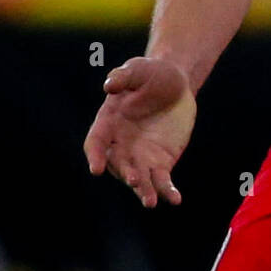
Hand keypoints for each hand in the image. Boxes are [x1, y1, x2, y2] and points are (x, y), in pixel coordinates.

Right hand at [83, 57, 195, 207]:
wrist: (175, 83)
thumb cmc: (150, 74)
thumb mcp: (137, 69)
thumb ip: (123, 76)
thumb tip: (109, 85)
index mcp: (108, 122)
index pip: (95, 143)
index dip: (94, 155)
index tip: (96, 168)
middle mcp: (120, 144)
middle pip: (118, 165)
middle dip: (125, 174)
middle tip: (134, 180)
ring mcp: (140, 156)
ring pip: (138, 179)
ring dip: (143, 191)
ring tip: (150, 202)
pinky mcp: (161, 162)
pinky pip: (162, 181)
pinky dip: (167, 191)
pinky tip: (175, 199)